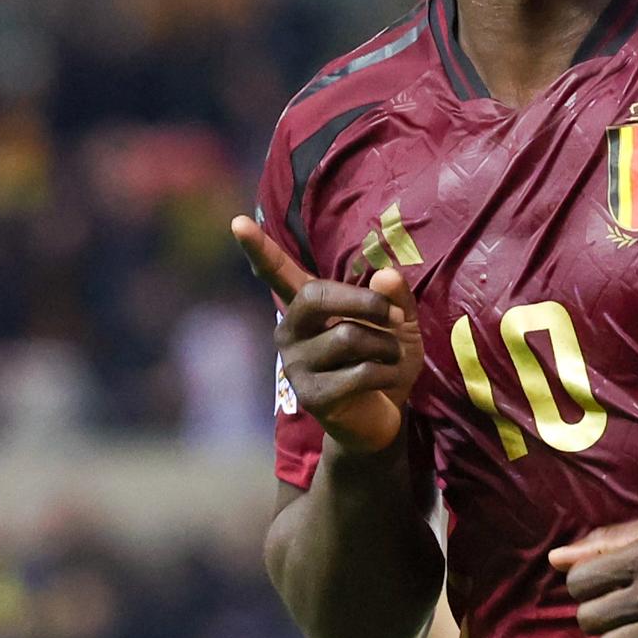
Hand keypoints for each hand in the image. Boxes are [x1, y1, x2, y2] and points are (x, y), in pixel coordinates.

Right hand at [232, 214, 421, 452]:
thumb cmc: (386, 358)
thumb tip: (386, 275)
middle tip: (395, 316)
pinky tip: (385, 382)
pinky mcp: (310, 396)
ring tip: (392, 357)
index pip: (278, 272)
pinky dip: (385, 373)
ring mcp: (296, 364)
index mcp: (308, 306)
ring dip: (385, 346)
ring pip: (347, 337)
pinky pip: (358, 372)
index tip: (238, 221)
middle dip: (364, 302)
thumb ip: (395, 295)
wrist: (384, 416)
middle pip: (316, 297)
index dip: (259, 249)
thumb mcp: (399, 321)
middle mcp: (292, 330)